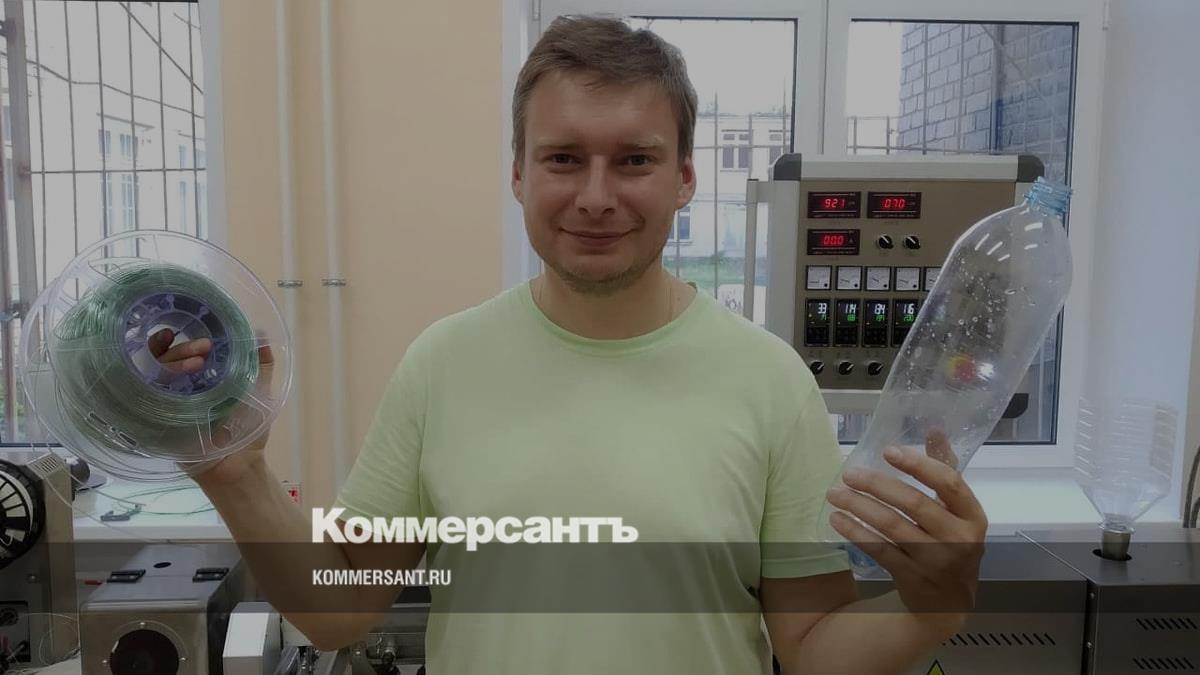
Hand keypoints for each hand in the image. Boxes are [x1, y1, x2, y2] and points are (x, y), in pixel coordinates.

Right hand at [148, 328, 274, 480]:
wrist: (241, 466)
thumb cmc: (249, 431)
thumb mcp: (260, 393)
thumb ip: (261, 366)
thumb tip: (263, 334)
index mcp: (201, 378)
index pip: (183, 351)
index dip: (185, 339)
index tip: (201, 335)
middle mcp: (180, 388)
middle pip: (168, 360)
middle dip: (183, 349)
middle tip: (204, 347)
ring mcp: (168, 404)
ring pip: (155, 376)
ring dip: (172, 364)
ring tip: (196, 363)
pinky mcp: (159, 422)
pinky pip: (147, 401)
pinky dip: (155, 387)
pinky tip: (170, 382)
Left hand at [825, 430, 986, 626]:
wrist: (948, 602)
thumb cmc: (951, 542)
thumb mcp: (957, 510)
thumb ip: (946, 470)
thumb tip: (935, 429)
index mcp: (972, 515)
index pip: (949, 483)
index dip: (918, 464)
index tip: (887, 451)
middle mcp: (958, 538)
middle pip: (914, 503)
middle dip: (876, 485)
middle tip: (848, 474)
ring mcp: (936, 560)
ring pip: (892, 526)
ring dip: (859, 506)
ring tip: (835, 493)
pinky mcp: (912, 577)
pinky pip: (879, 550)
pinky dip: (856, 533)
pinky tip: (838, 520)